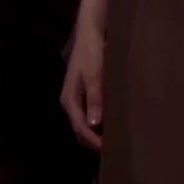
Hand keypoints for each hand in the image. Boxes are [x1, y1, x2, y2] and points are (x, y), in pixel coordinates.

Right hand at [60, 0, 106, 149]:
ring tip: (114, 142)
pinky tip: (112, 124)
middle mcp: (71, 102)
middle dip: (93, 141)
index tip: (107, 150)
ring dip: (96, 133)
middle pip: (80, 129)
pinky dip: (99, 123)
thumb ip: (95, 99)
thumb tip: (93, 125)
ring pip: (85, 123)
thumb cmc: (92, 53)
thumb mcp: (95, 75)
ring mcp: (78, 98)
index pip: (79, 128)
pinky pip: (91, 114)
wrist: (91, 32)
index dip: (93, 141)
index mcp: (70, 100)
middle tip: (113, 152)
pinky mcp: (86, 92)